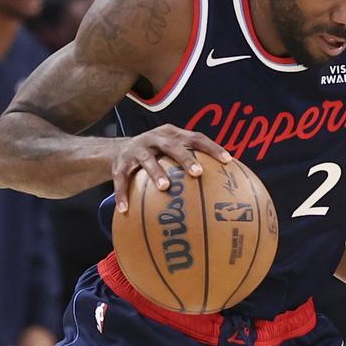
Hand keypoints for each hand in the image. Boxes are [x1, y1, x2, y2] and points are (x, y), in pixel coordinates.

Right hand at [111, 124, 230, 212]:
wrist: (118, 149)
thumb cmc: (157, 155)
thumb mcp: (172, 150)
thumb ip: (193, 160)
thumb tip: (222, 182)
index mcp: (172, 135)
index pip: (196, 138)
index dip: (212, 147)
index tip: (228, 160)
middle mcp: (155, 139)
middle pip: (172, 146)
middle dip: (185, 158)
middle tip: (198, 173)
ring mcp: (137, 150)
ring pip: (147, 160)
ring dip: (156, 173)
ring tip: (165, 187)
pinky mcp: (119, 164)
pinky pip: (121, 180)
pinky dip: (122, 194)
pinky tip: (124, 210)